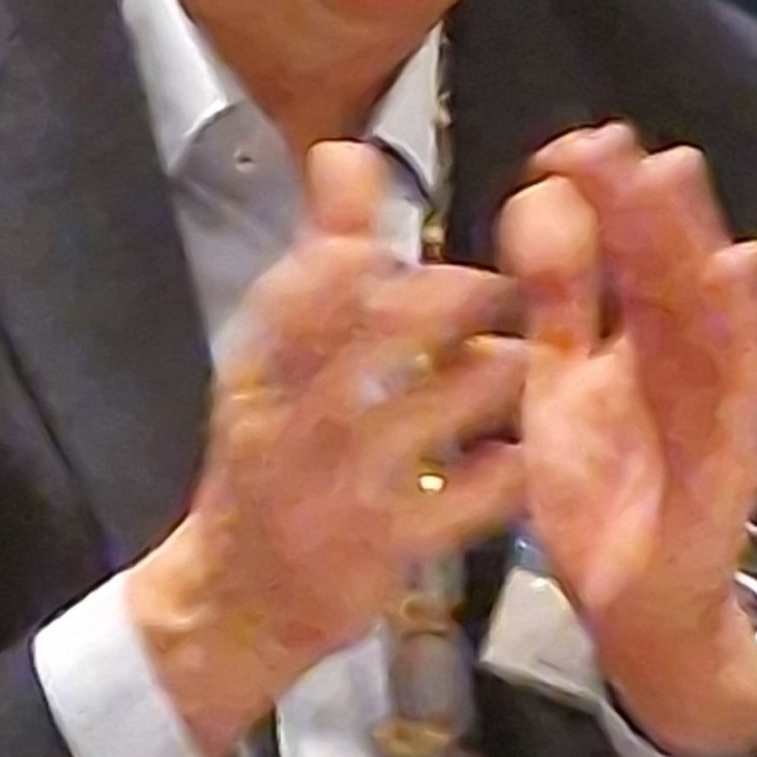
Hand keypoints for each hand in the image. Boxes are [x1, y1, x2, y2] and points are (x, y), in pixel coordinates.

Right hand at [128, 141, 527, 756]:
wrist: (233, 605)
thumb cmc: (267, 461)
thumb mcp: (272, 360)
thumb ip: (320, 255)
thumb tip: (344, 151)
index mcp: (258, 365)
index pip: (308, 284)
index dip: (370, 252)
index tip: (415, 247)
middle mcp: (288, 418)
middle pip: (379, 332)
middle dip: (455, 300)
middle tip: (511, 288)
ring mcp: (334, 487)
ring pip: (432, 406)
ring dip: (493, 375)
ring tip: (523, 364)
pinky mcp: (380, 550)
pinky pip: (463, 497)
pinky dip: (502, 469)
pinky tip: (523, 453)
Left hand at [498, 125, 756, 756]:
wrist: (626, 603)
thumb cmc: (603, 489)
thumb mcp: (560, 382)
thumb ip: (557, 301)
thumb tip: (541, 201)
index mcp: (640, 342)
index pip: (628, 256)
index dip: (607, 199)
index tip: (571, 145)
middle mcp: (683, 361)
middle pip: (672, 268)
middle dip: (649, 202)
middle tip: (620, 139)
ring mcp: (715, 405)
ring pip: (710, 311)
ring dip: (696, 241)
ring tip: (677, 177)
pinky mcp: (731, 456)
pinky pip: (742, 385)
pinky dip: (745, 328)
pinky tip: (742, 271)